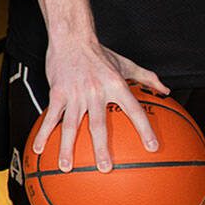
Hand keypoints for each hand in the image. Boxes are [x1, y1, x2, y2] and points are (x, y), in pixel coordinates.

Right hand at [36, 34, 165, 172]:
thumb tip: (166, 91)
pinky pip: (51, 116)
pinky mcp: (57, 92)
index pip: (134, 109)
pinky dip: (44, 133)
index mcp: (115, 85)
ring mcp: (75, 93)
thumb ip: (147, 77)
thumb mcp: (125, 63)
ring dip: (67, 147)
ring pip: (71, 124)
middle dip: (101, 148)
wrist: (71, 37)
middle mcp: (96, 91)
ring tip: (66, 166)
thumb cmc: (99, 52)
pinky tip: (38, 149)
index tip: (152, 147)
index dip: (144, 128)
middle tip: (105, 168)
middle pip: (98, 124)